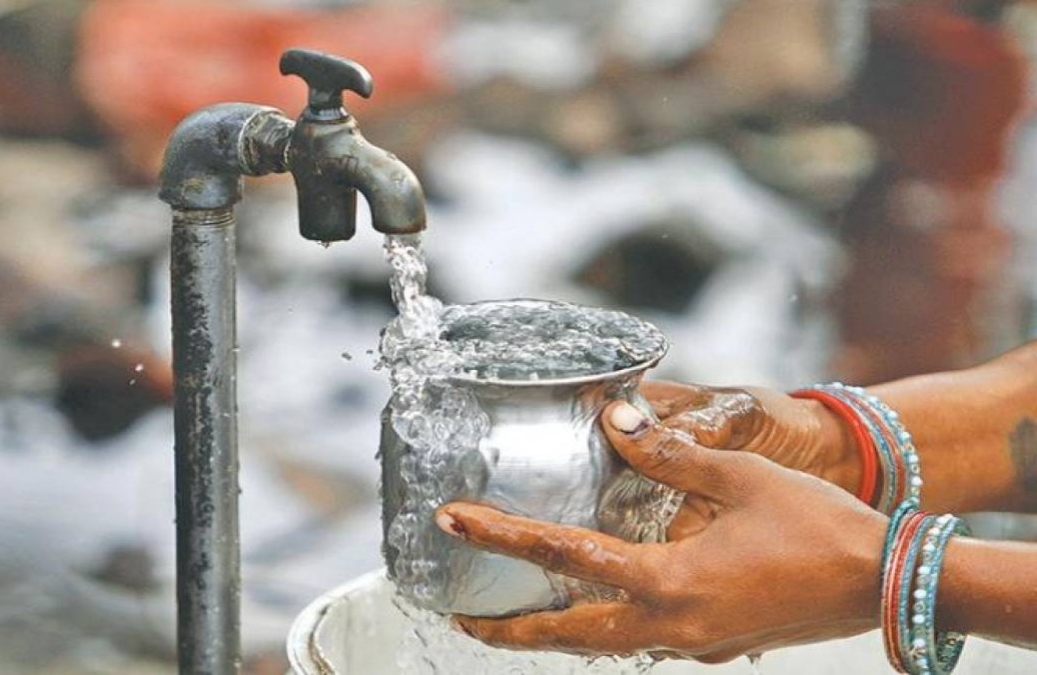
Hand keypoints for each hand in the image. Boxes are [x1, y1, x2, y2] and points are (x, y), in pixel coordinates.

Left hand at [435, 402, 886, 662]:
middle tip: (458, 612)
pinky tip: (600, 603)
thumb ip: (672, 453)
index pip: (564, 557)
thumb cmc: (820, 528)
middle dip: (507, 628)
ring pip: (604, 644)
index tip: (452, 522)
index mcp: (668, 582)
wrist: (888, 585)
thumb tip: (615, 419)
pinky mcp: (714, 646)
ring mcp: (693, 646)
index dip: (501, 536)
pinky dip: (606, 626)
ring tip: (512, 612)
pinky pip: (644, 640)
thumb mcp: (743, 478)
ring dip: (553, 630)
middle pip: (567, 634)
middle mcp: (670, 627)